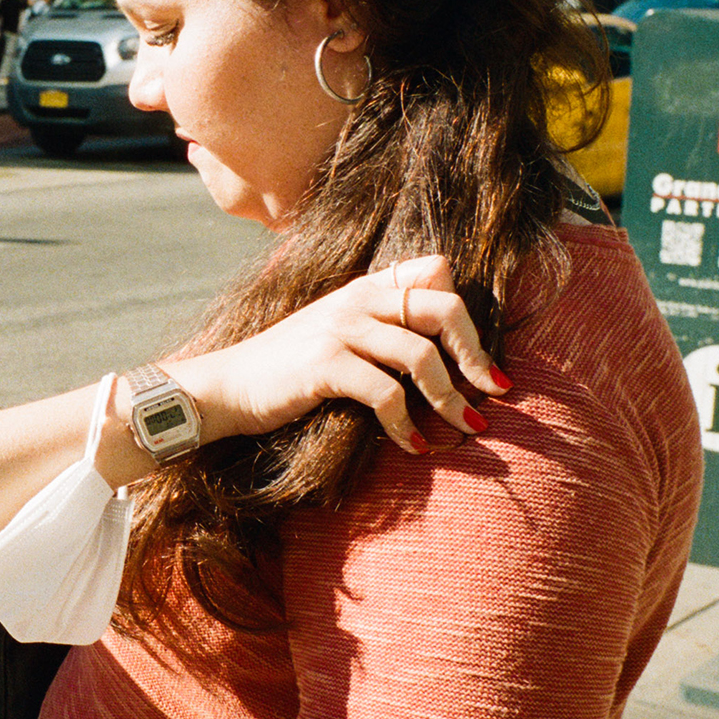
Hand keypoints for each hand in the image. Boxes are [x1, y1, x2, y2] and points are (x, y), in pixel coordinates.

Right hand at [164, 255, 506, 455]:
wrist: (225, 388)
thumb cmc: (285, 371)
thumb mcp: (335, 336)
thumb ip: (380, 328)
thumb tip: (438, 347)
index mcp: (365, 288)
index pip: (435, 271)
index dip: (467, 316)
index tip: (482, 364)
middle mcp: (357, 299)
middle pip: (443, 307)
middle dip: (476, 354)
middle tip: (493, 393)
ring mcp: (340, 328)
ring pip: (421, 356)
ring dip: (450, 399)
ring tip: (463, 429)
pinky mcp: (325, 363)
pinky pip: (386, 394)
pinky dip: (407, 426)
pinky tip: (414, 447)